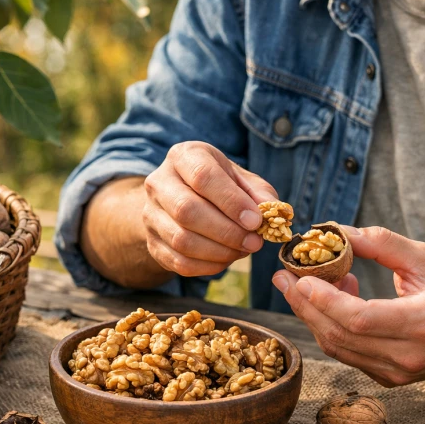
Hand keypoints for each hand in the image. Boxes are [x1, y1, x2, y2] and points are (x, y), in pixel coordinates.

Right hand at [143, 141, 277, 276]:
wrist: (180, 198)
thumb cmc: (217, 185)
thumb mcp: (239, 178)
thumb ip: (258, 192)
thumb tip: (274, 211)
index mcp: (183, 157)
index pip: (202, 176)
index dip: (231, 201)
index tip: (256, 221)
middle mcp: (159, 183)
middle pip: (187, 210)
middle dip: (227, 231)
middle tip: (254, 243)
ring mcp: (150, 214)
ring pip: (181, 239)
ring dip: (219, 251)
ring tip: (243, 251)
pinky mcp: (151, 243)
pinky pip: (179, 261)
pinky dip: (208, 266)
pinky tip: (226, 259)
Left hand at [272, 226, 424, 385]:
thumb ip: (382, 244)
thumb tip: (338, 232)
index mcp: (423, 324)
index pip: (358, 319)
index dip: (323, 300)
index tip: (300, 277)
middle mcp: (408, 357)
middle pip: (340, 336)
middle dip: (305, 306)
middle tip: (284, 277)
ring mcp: (398, 373)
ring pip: (338, 348)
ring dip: (314, 316)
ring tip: (303, 283)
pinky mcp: (390, 378)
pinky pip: (348, 354)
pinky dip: (332, 327)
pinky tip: (333, 300)